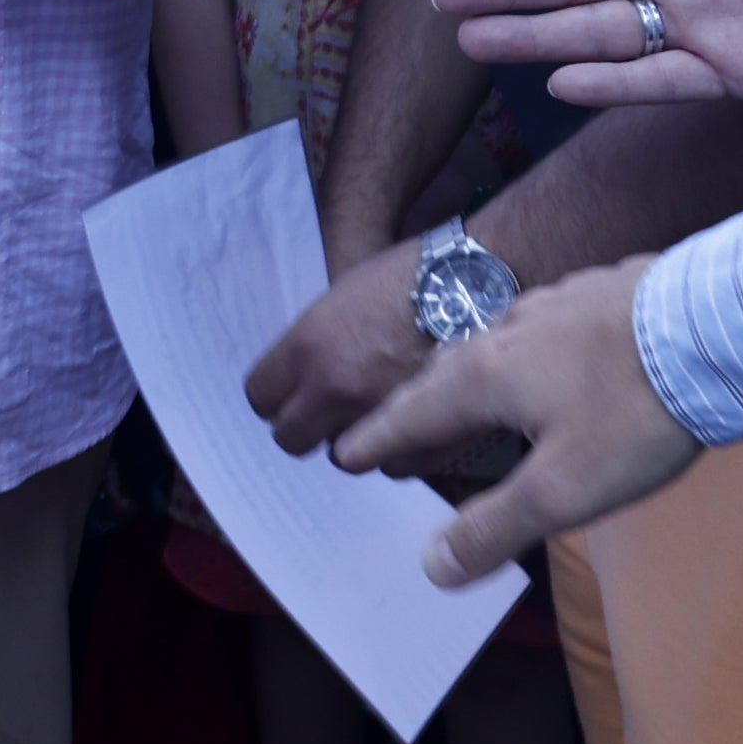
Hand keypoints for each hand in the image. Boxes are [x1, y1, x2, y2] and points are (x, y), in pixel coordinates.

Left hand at [245, 235, 433, 457]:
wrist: (482, 281)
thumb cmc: (412, 276)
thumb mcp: (343, 296)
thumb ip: (314, 345)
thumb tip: (298, 378)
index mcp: (309, 347)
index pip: (260, 397)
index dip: (274, 394)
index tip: (288, 391)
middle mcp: (337, 388)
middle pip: (290, 438)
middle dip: (304, 425)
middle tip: (324, 409)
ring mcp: (382, 419)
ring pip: (343, 457)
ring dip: (353, 440)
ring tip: (374, 412)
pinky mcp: (426, 440)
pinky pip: (392, 467)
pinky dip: (398, 450)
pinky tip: (411, 422)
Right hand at [323, 265, 704, 583]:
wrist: (719, 328)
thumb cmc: (637, 412)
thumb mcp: (564, 491)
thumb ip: (494, 528)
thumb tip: (433, 565)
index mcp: (483, 376)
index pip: (410, 415)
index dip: (377, 441)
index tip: (345, 455)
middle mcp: (505, 333)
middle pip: (441, 379)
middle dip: (411, 412)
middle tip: (390, 439)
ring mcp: (552, 308)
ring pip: (489, 350)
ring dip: (464, 382)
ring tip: (458, 401)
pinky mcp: (596, 296)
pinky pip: (537, 332)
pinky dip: (519, 358)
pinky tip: (544, 364)